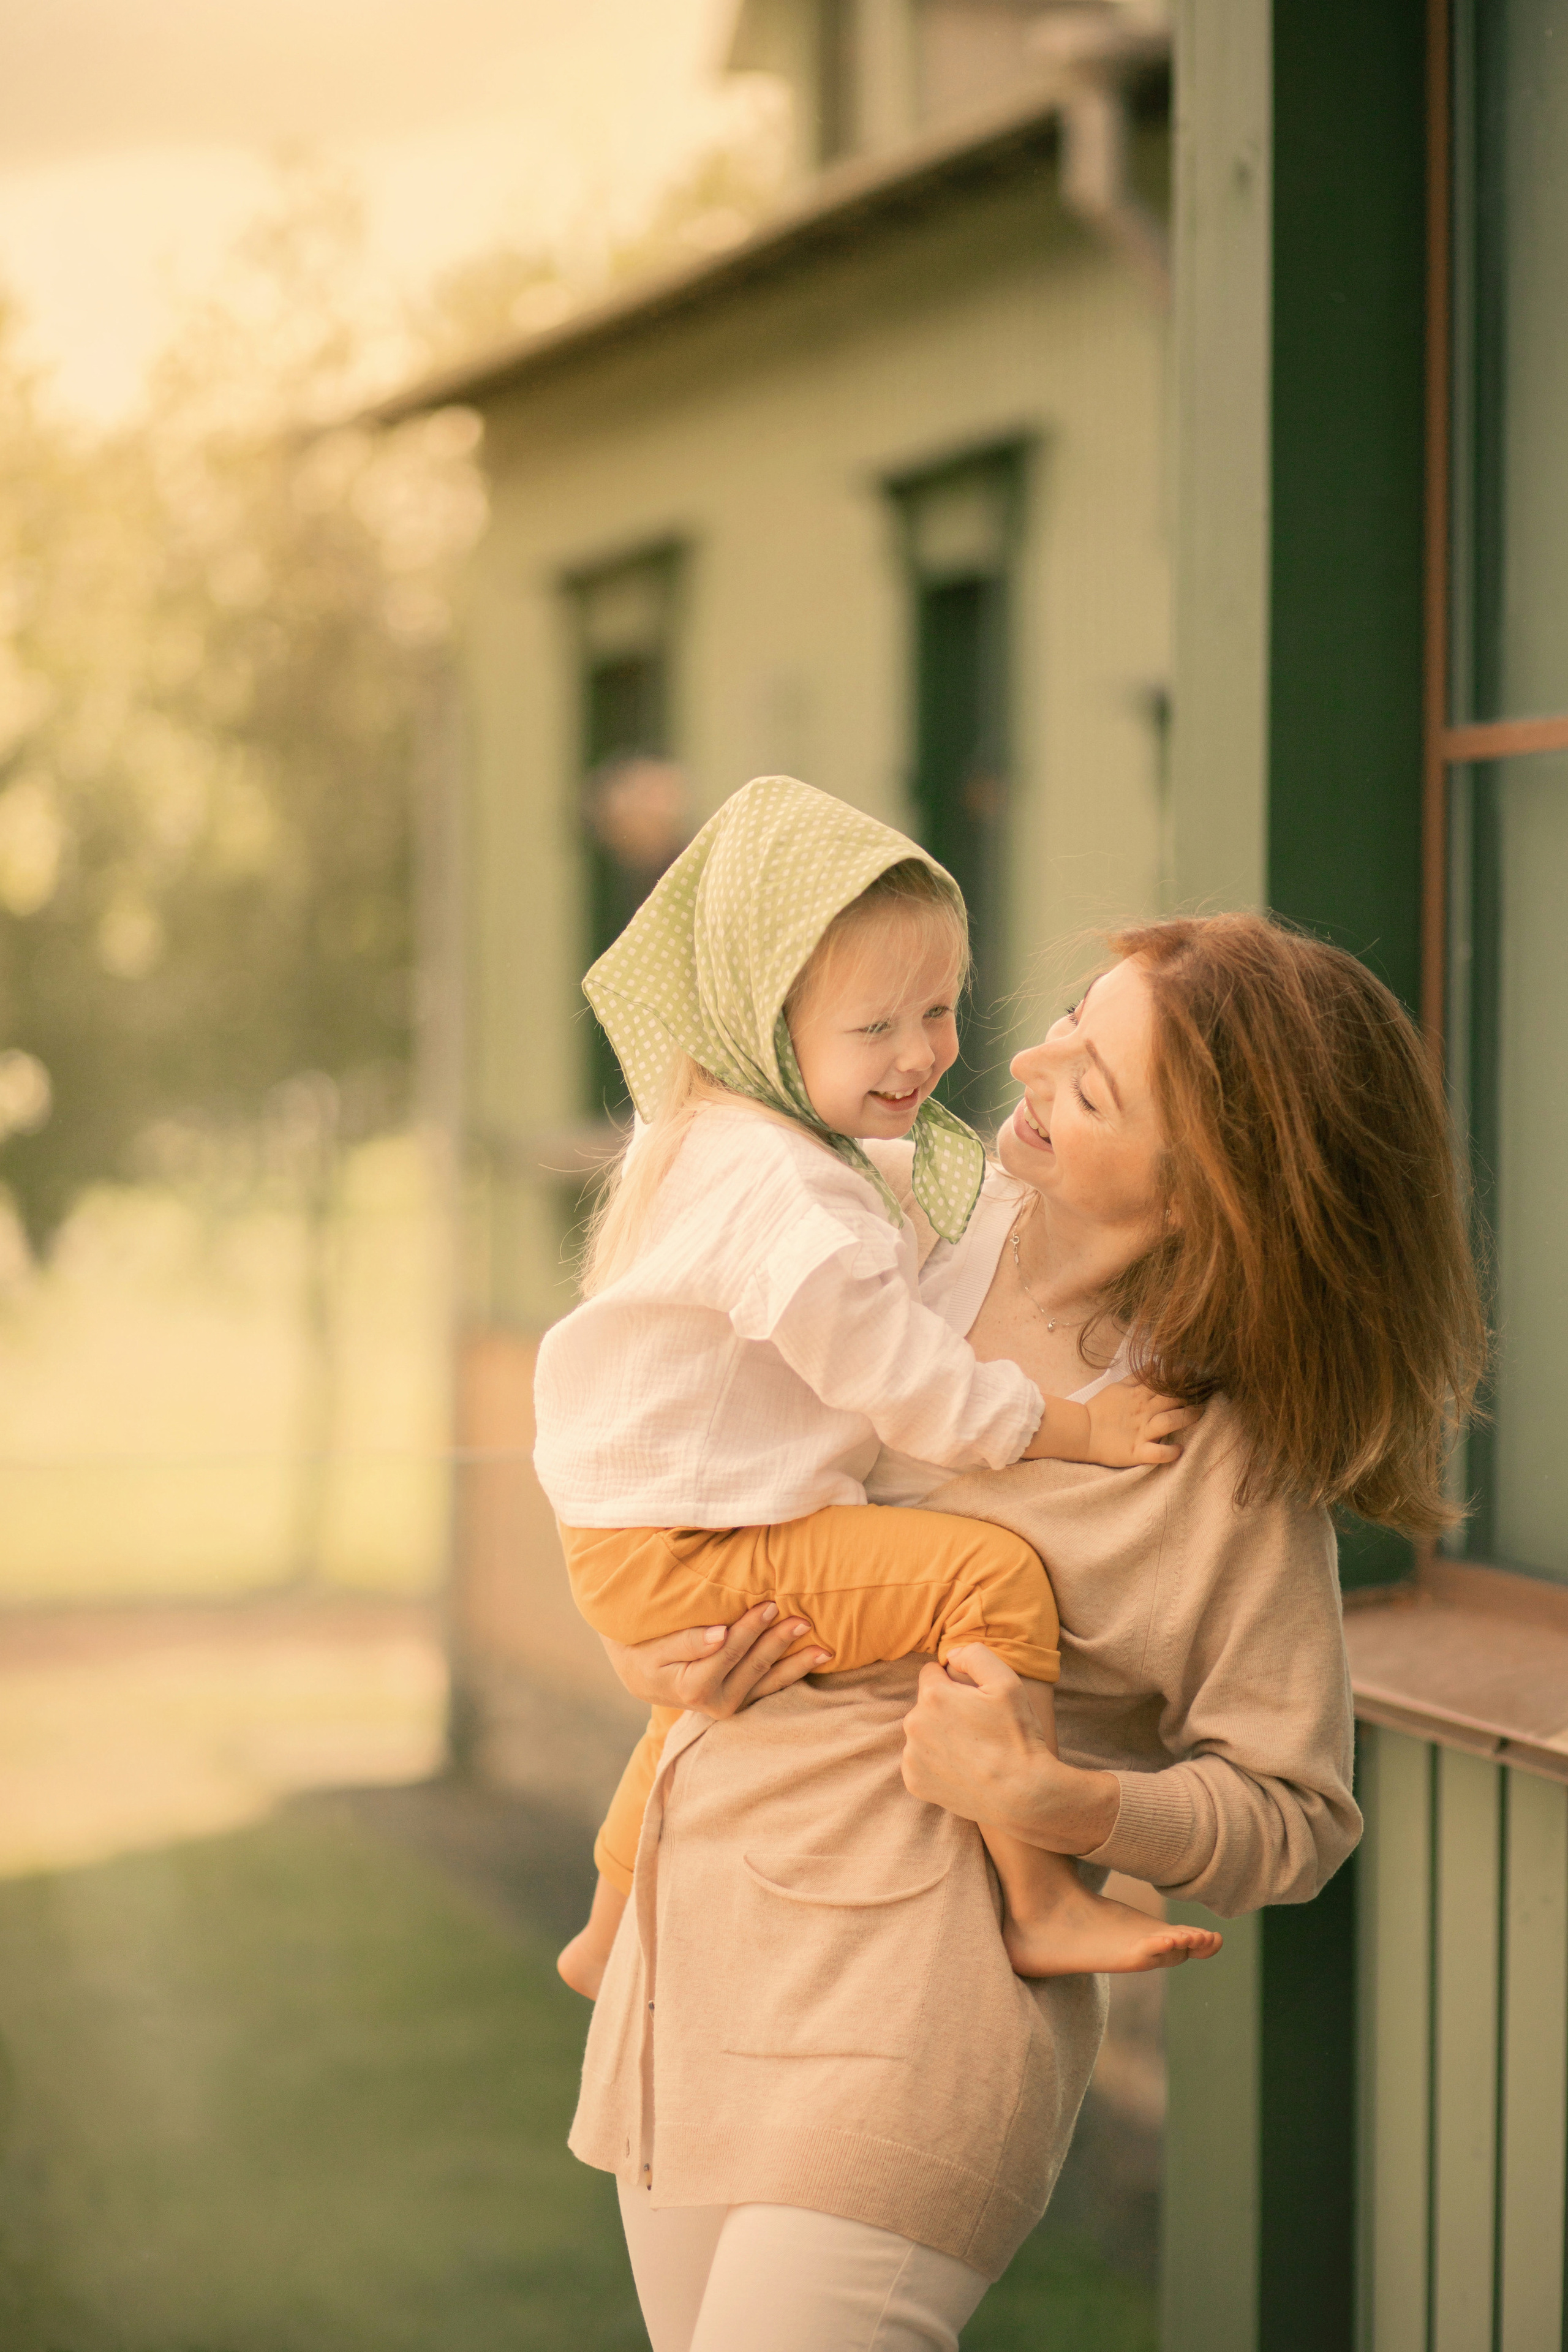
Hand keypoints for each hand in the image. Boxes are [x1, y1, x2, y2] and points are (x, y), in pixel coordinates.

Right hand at [600, 1600, 832, 1719]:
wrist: (642, 1675)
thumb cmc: (645, 1650)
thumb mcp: (657, 1645)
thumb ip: (687, 1641)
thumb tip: (720, 1635)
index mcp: (694, 1687)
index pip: (729, 1652)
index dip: (749, 1629)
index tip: (769, 1603)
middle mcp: (716, 1703)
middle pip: (754, 1665)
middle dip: (779, 1641)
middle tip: (802, 1618)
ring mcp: (732, 1705)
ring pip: (770, 1681)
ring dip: (798, 1662)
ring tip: (824, 1647)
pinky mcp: (742, 1701)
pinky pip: (772, 1687)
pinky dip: (795, 1672)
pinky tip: (818, 1659)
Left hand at [900, 1644, 1119, 1853]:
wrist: (1021, 1794)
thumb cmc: (1016, 1736)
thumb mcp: (1007, 1682)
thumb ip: (975, 1655)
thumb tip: (950, 1655)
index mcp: (933, 1696)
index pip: (931, 1673)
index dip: (954, 1682)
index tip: (973, 1699)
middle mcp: (914, 1724)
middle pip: (925, 1704)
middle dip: (945, 1709)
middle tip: (977, 1727)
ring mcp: (912, 1756)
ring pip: (922, 1733)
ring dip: (939, 1735)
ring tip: (972, 1749)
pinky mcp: (914, 1782)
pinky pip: (920, 1761)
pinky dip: (935, 1763)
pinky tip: (961, 1768)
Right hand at [1083, 1378, 1200, 1467]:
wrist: (1081, 1432)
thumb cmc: (1101, 1409)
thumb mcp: (1119, 1387)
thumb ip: (1139, 1376)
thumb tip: (1157, 1363)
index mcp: (1138, 1395)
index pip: (1165, 1383)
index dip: (1183, 1377)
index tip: (1198, 1372)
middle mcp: (1143, 1412)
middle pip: (1172, 1399)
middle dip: (1191, 1394)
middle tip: (1207, 1390)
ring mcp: (1141, 1432)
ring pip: (1169, 1421)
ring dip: (1186, 1417)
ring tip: (1199, 1413)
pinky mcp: (1137, 1451)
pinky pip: (1156, 1453)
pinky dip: (1169, 1452)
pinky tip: (1179, 1450)